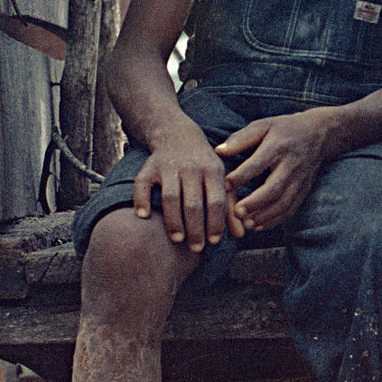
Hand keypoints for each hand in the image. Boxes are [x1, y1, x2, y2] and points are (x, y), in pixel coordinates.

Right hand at [132, 122, 240, 252]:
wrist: (178, 134)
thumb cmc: (204, 164)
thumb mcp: (220, 178)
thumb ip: (230, 206)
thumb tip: (241, 235)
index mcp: (213, 171)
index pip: (216, 201)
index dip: (215, 223)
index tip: (214, 241)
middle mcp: (191, 168)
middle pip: (193, 203)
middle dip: (195, 229)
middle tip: (196, 248)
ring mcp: (169, 166)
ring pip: (170, 198)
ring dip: (173, 221)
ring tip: (177, 239)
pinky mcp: (150, 165)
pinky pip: (142, 184)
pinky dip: (141, 199)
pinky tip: (143, 216)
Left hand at [217, 108, 342, 232]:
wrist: (318, 133)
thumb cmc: (283, 129)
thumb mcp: (263, 125)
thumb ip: (240, 139)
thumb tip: (218, 152)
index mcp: (278, 145)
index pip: (258, 164)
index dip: (241, 176)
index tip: (224, 186)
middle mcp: (291, 164)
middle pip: (274, 188)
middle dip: (254, 203)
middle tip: (236, 212)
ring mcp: (300, 179)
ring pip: (284, 202)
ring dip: (265, 216)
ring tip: (246, 224)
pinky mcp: (305, 189)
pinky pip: (291, 208)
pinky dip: (275, 220)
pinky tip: (259, 225)